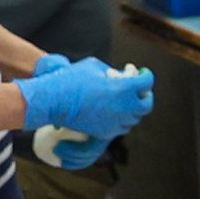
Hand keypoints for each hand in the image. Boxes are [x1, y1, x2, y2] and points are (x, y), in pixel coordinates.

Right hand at [20, 56, 153, 150]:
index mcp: (123, 89)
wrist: (53, 101)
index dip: (146, 75)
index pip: (146, 82)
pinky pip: (122, 127)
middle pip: (146, 105)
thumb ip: (112, 72)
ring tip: (127, 99)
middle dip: (145, 95)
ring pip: (135, 118)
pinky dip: (124, 119)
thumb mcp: (94, 66)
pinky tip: (117, 111)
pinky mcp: (105, 132)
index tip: (142, 72)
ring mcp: (115, 122)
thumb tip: (120, 77)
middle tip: (140, 88)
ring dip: (134, 108)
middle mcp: (123, 108)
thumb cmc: (71, 79)